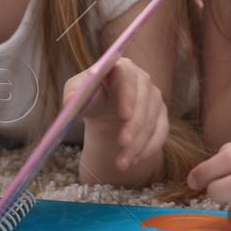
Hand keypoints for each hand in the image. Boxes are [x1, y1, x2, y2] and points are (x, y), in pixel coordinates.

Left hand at [64, 56, 168, 172]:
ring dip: (138, 144)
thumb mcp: (78, 92)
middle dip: (134, 126)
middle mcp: (142, 79)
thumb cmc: (91, 97)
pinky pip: (161, 133)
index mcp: (121, 67)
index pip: (127, 77)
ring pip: (151, 121)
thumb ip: (74, 93)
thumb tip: (69, 101)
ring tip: (121, 163)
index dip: (127, 96)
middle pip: (143, 101)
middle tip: (123, 144)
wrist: (105, 111)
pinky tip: (134, 160)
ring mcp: (154, 96)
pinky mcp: (161, 114)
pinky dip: (149, 149)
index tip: (124, 115)